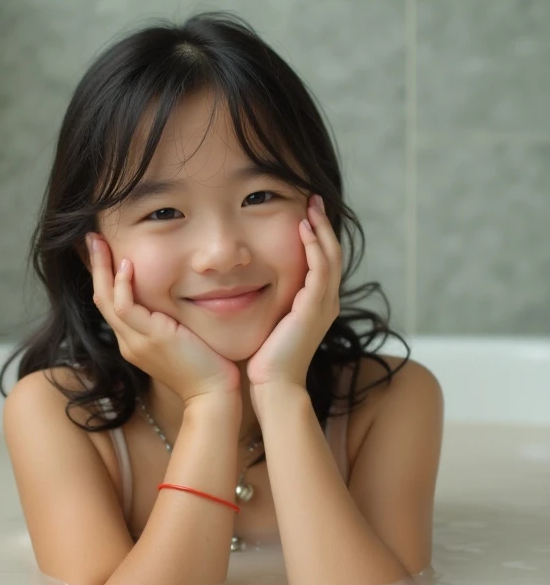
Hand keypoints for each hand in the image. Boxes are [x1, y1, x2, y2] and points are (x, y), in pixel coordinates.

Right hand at [87, 234, 241, 404]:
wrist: (213, 393)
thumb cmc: (207, 367)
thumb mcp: (183, 338)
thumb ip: (172, 321)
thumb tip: (178, 297)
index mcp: (134, 342)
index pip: (112, 305)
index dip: (105, 277)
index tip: (105, 252)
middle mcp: (129, 341)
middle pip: (101, 298)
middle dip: (95, 266)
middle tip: (92, 238)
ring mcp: (136, 341)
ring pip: (106, 300)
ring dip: (102, 268)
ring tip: (100, 241)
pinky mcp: (149, 338)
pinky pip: (125, 307)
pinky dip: (123, 285)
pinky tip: (127, 265)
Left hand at [246, 195, 341, 392]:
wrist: (274, 386)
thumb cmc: (265, 360)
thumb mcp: (270, 322)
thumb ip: (270, 303)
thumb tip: (251, 285)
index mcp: (318, 304)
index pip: (324, 261)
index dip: (318, 235)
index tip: (305, 213)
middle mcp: (327, 301)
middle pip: (333, 252)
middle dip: (323, 223)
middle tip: (312, 198)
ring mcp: (324, 304)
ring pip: (330, 256)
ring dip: (321, 228)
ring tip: (310, 205)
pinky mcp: (314, 307)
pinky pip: (319, 268)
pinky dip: (313, 246)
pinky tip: (302, 229)